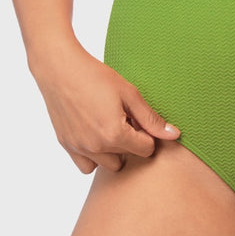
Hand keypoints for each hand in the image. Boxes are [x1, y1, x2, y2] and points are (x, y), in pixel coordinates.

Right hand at [32, 42, 180, 172]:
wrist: (60, 69)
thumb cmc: (96, 76)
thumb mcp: (129, 93)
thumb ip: (151, 118)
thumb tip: (174, 135)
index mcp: (115, 134)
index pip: (146, 150)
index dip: (147, 134)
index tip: (139, 118)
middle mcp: (96, 147)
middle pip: (127, 159)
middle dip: (130, 143)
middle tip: (124, 119)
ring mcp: (79, 149)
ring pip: (107, 165)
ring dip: (112, 151)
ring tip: (109, 126)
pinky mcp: (66, 146)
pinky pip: (86, 166)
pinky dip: (94, 155)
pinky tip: (94, 133)